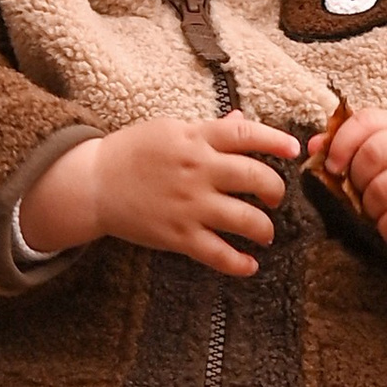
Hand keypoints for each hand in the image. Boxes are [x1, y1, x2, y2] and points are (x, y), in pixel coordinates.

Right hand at [21, 113, 301, 278]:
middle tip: (273, 198)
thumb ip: (208, 130)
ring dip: (265, 229)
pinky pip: (219, 254)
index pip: (245, 134)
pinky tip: (249, 265)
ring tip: (264, 232)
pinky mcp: (178, 236)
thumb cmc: (132, 152)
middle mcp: (198, 170)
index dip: (275, 140)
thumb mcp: (169, 130)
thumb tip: (241, 120)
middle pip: (256, 178)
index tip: (294, 149)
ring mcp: (190, 205)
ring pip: (246, 220)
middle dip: (276, 190)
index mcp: (195, 139)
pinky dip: (240, 263)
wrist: (93, 183)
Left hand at [321, 109, 386, 274]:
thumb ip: (342, 148)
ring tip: (373, 210)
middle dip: (357, 179)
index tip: (332, 167)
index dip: (341, 144)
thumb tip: (314, 147)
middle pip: (373, 154)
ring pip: (385, 188)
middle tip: (357, 192)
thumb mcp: (372, 154)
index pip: (364, 121)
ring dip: (370, 206)